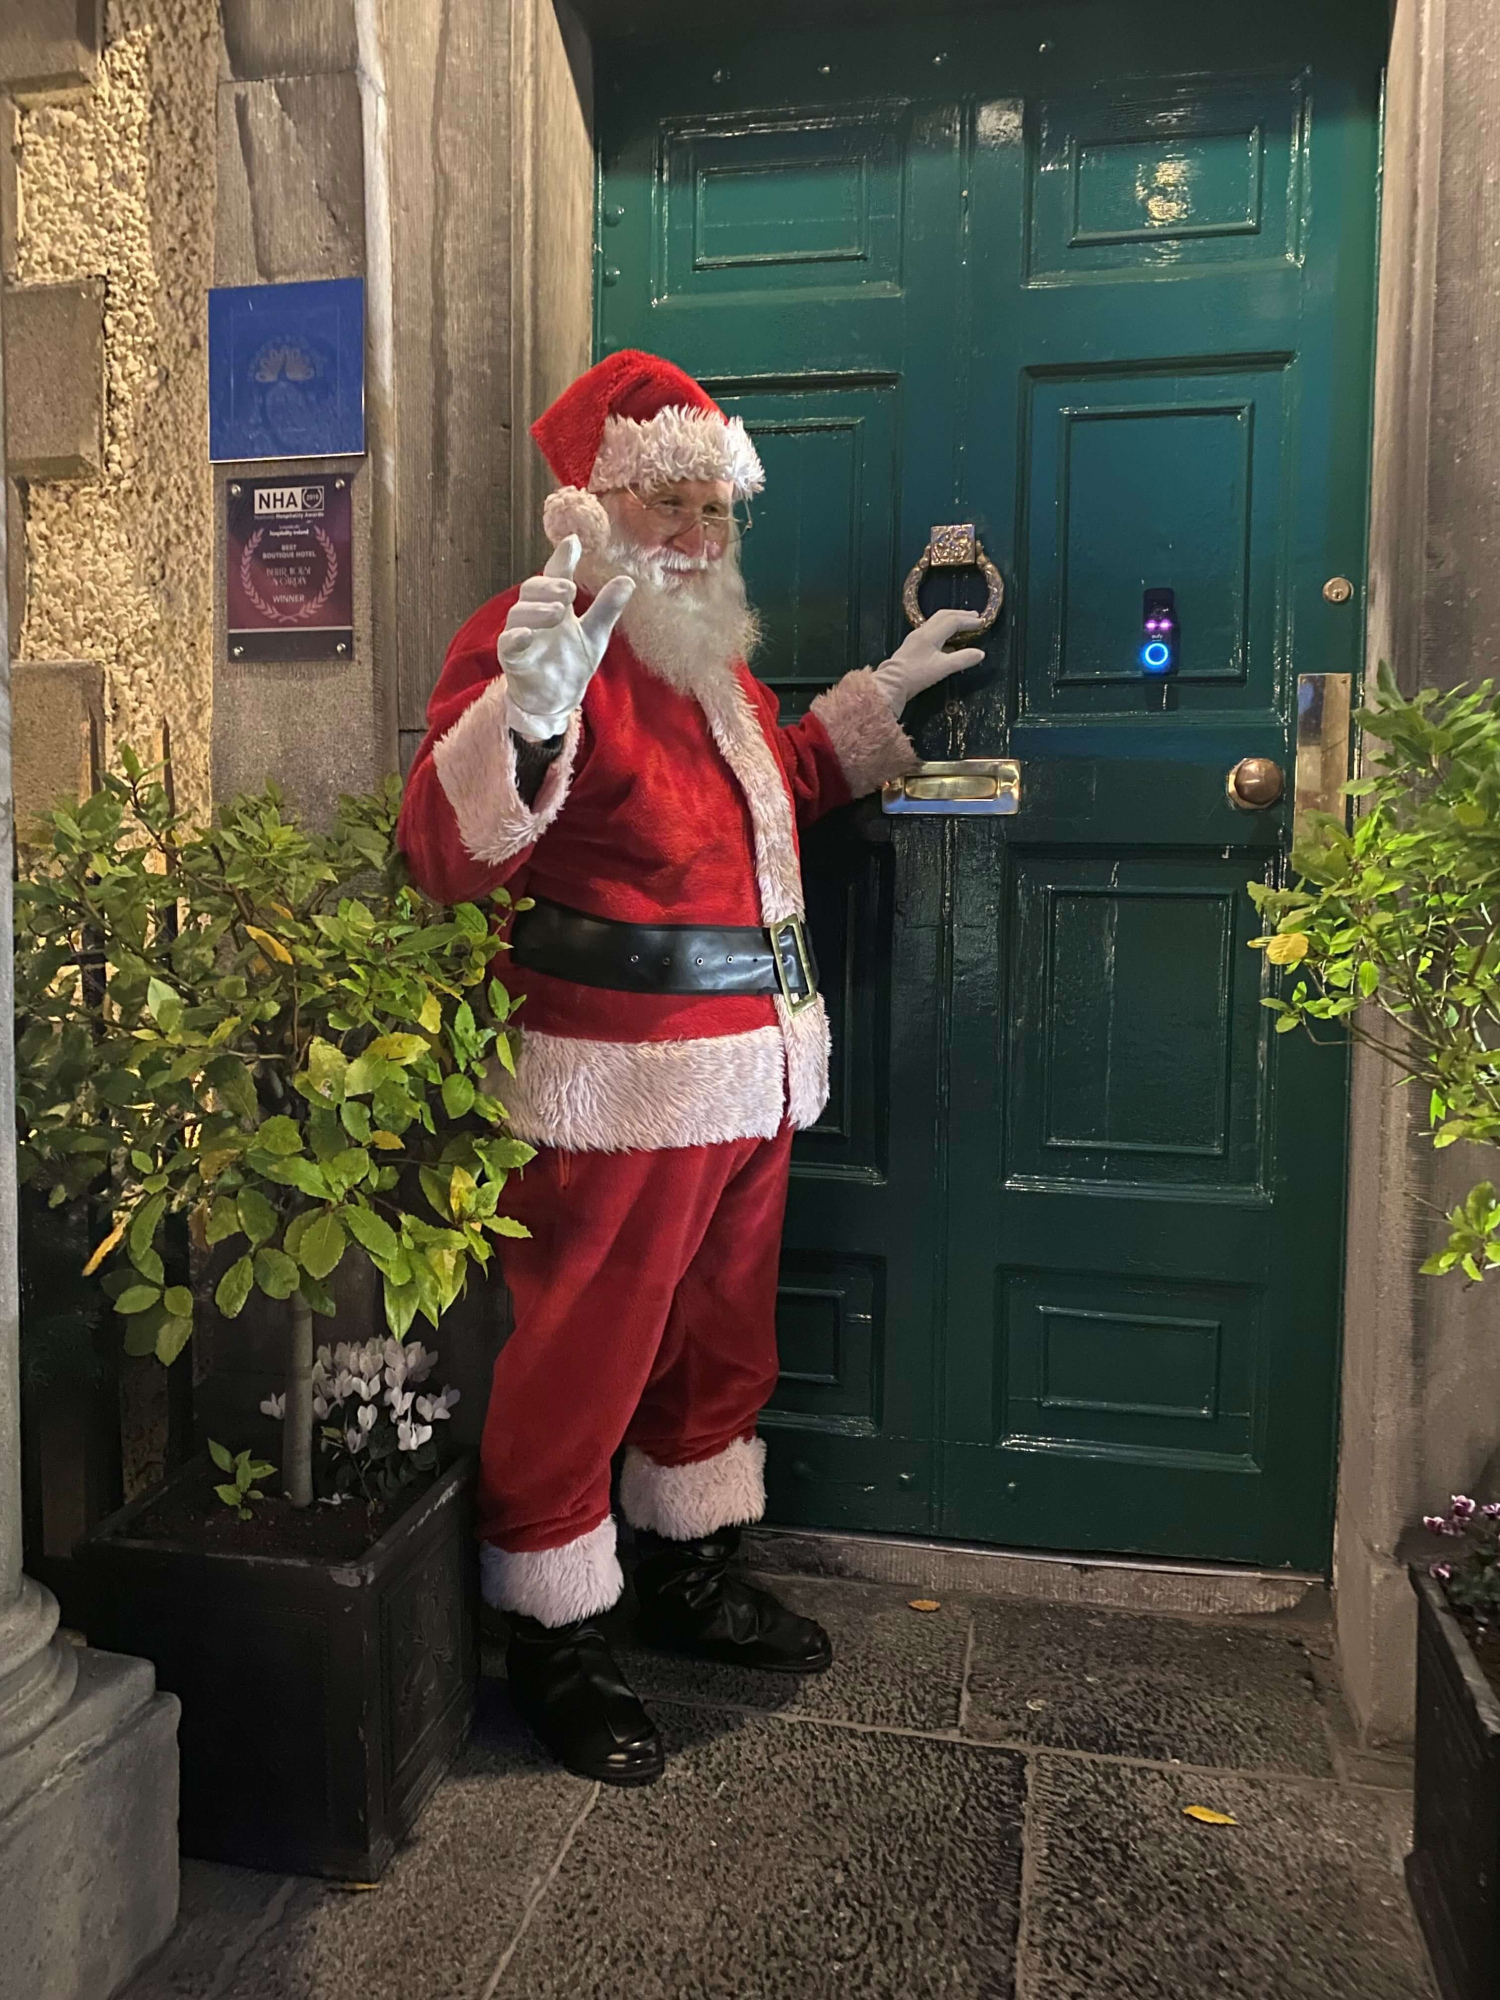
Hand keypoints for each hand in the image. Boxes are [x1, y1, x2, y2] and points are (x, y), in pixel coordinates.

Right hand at [497, 535, 634, 740]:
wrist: (557, 700)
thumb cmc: (571, 662)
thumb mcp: (595, 634)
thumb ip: (606, 608)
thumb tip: (628, 580)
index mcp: (554, 605)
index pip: (555, 576)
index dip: (562, 559)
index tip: (573, 542)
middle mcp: (534, 615)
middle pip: (532, 589)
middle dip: (550, 586)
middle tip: (571, 590)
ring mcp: (520, 635)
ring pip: (519, 613)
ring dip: (538, 609)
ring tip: (560, 612)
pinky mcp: (511, 658)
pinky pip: (507, 643)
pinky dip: (515, 636)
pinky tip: (527, 633)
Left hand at [870, 609, 985, 717]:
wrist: (891, 684)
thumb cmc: (917, 675)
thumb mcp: (943, 668)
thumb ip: (962, 659)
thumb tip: (981, 653)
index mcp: (930, 634)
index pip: (953, 621)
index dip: (968, 621)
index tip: (982, 622)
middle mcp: (922, 632)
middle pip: (944, 616)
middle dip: (960, 615)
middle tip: (975, 616)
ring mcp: (916, 638)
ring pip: (937, 623)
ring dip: (952, 621)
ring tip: (964, 625)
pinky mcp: (912, 646)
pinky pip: (932, 632)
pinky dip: (944, 632)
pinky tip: (950, 643)